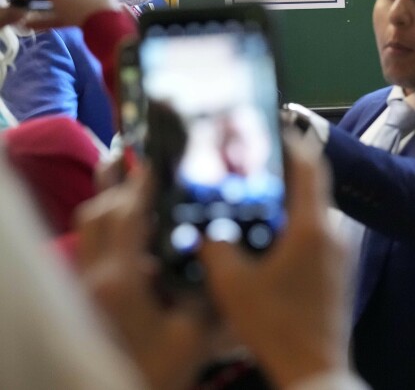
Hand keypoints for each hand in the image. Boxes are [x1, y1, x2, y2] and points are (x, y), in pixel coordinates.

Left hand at [75, 169, 215, 389]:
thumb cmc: (168, 365)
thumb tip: (218, 243)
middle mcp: (96, 277)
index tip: (159, 158)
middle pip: (100, 212)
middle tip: (147, 158)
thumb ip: (208, 284)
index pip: (126, 216)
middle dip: (122, 182)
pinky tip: (124, 216)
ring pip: (87, 225)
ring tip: (123, 169)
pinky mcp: (88, 294)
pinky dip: (103, 220)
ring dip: (105, 196)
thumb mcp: (200, 327)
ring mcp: (87, 286)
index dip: (142, 184)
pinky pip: (89, 242)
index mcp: (121, 281)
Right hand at [199, 128, 353, 388]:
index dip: (290, 139)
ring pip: (313, 207)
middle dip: (283, 167)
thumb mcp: (232, 285)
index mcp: (312, 225)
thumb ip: (216, 246)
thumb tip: (205, 223)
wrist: (316, 367)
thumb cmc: (276, 326)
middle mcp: (333, 230)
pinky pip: (316, 229)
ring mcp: (341, 249)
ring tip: (253, 195)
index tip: (270, 126)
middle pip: (311, 183)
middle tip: (251, 161)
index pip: (308, 164)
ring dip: (287, 196)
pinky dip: (294, 220)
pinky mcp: (339, 267)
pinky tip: (268, 234)